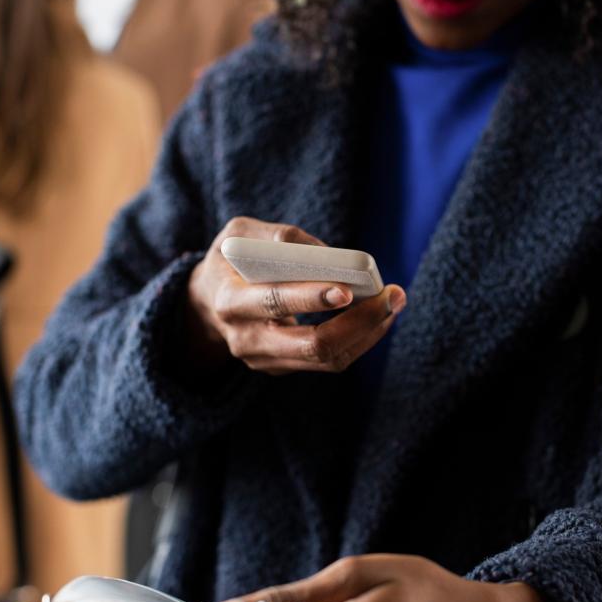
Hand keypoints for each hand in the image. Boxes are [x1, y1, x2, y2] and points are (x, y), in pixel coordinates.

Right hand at [186, 217, 405, 374]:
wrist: (207, 303)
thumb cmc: (230, 260)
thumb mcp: (238, 234)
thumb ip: (276, 236)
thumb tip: (325, 253)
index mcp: (230, 302)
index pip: (273, 303)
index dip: (310, 298)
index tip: (347, 288)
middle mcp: (246, 340)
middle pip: (311, 344)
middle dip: (357, 322)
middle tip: (391, 296)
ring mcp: (265, 360)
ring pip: (328, 359)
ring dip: (368, 332)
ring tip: (394, 302)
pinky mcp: (283, 367)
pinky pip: (330, 360)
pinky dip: (361, 338)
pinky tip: (380, 315)